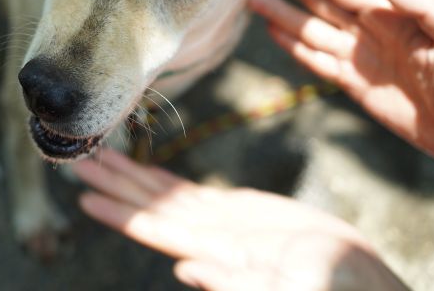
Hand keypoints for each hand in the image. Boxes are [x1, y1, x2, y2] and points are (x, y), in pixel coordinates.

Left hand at [73, 149, 407, 290]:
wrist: (358, 283)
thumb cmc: (334, 290)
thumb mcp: (292, 289)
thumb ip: (236, 284)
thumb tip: (185, 271)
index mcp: (214, 252)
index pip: (153, 229)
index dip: (118, 212)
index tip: (84, 194)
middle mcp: (207, 237)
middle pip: (149, 206)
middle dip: (114, 183)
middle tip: (75, 159)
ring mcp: (219, 224)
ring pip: (165, 195)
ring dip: (131, 176)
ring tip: (99, 156)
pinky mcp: (238, 214)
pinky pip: (190, 195)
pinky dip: (165, 182)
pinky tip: (145, 174)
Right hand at [248, 0, 433, 159]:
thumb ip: (424, 4)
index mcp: (395, 12)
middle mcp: (373, 29)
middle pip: (321, 2)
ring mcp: (362, 58)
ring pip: (312, 29)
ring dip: (282, 14)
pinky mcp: (356, 86)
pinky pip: (318, 62)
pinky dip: (294, 48)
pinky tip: (272, 33)